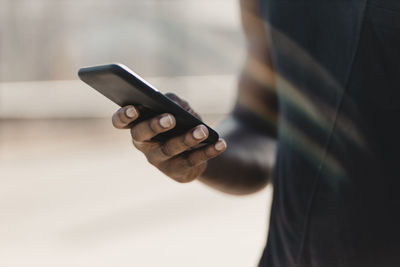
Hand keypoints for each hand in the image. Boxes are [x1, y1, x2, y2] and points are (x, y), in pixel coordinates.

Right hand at [112, 94, 226, 182]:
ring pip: (169, 149)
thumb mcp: (178, 107)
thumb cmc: (182, 121)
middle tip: (170, 118)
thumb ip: (172, 100)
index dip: (123, 116)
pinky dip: (208, 151)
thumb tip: (172, 104)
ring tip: (203, 130)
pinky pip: (192, 161)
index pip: (121, 121)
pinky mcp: (177, 172)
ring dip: (187, 139)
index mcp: (138, 124)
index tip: (133, 108)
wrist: (198, 147)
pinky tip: (220, 143)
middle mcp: (144, 144)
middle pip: (142, 135)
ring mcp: (159, 160)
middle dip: (154, 126)